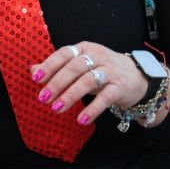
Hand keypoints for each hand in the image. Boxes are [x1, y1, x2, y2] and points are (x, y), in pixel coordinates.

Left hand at [31, 42, 155, 126]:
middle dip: (57, 83)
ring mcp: (110, 71)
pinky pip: (105, 98)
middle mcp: (97, 56)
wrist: (136, 76)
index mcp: (85, 48)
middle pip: (75, 67)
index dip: (50, 65)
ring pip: (88, 81)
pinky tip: (81, 120)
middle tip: (43, 98)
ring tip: (57, 109)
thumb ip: (57, 67)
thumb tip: (33, 70)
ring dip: (70, 95)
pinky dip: (92, 109)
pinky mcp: (120, 87)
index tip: (36, 79)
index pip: (64, 54)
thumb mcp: (80, 65)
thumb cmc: (102, 70)